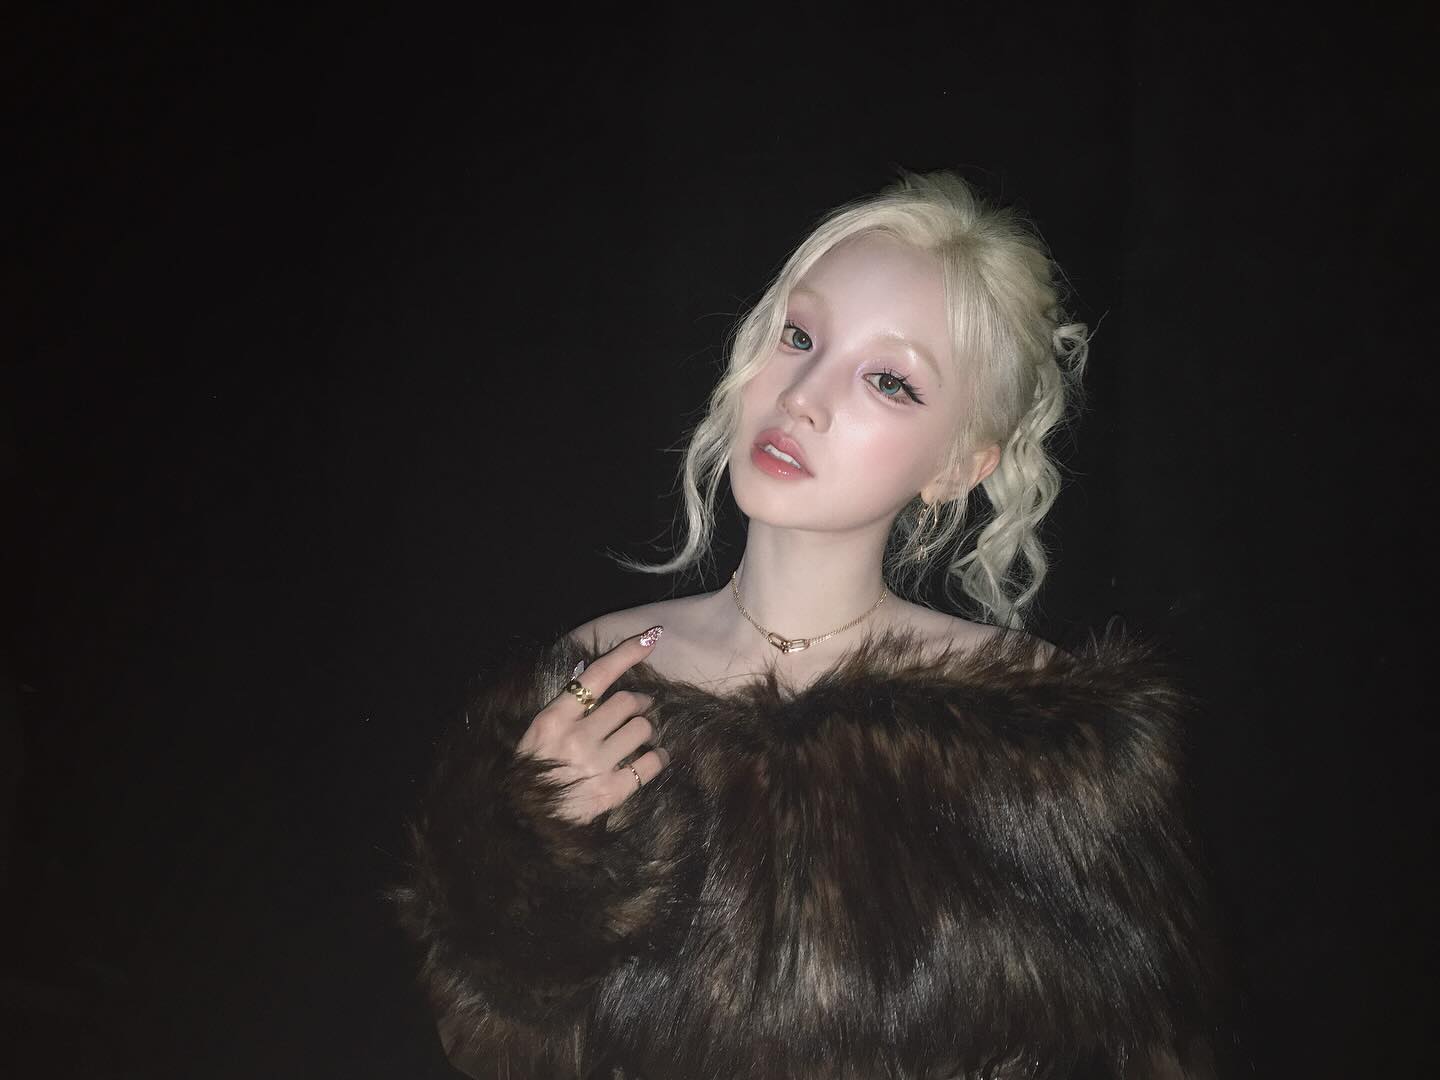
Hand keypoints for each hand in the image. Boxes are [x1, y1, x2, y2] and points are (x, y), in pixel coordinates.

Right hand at [515, 627, 669, 824]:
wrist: (523, 823)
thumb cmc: (531, 771)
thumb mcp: (538, 733)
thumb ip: (567, 709)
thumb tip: (595, 680)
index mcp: (554, 719)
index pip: (597, 676)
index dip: (627, 653)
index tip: (652, 637)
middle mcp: (576, 738)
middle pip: (626, 703)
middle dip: (639, 703)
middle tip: (641, 707)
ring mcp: (595, 765)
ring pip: (640, 730)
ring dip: (646, 730)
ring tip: (640, 736)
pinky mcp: (611, 792)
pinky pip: (649, 765)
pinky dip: (658, 758)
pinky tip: (656, 757)